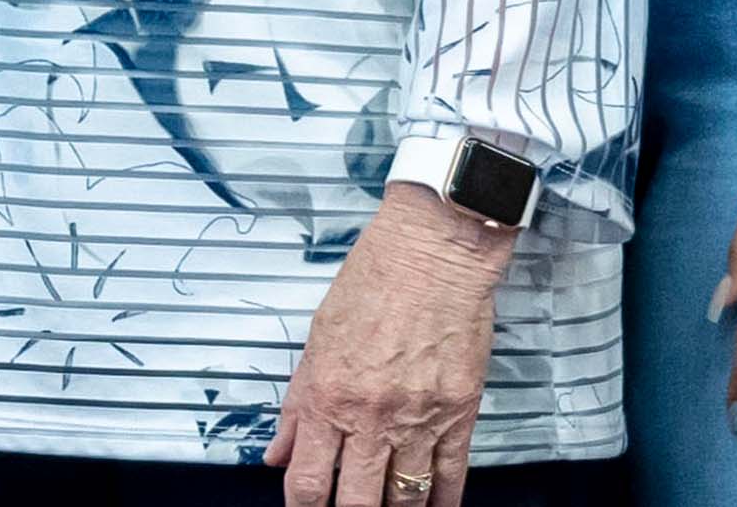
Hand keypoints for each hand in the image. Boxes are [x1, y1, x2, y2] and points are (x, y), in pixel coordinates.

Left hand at [267, 184, 511, 505]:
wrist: (431, 255)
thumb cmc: (373, 284)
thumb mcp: (317, 341)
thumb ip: (297, 406)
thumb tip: (277, 453)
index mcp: (328, 396)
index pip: (308, 481)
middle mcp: (372, 415)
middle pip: (358, 501)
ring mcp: (419, 419)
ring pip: (405, 497)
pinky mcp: (460, 414)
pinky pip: (451, 475)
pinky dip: (442, 501)